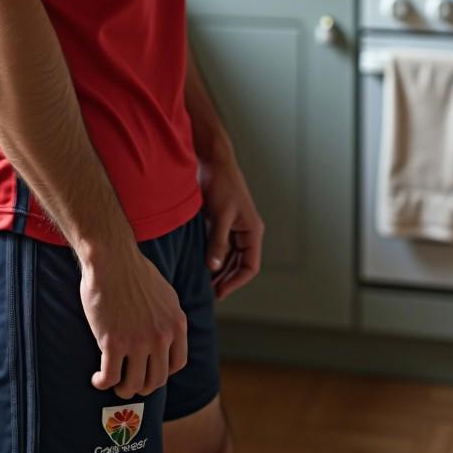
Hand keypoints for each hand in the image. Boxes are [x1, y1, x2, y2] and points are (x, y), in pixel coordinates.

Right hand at [79, 243, 188, 399]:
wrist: (111, 257)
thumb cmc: (133, 271)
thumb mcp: (165, 294)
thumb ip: (168, 319)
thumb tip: (166, 337)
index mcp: (176, 324)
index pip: (176, 365)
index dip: (161, 373)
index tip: (148, 370)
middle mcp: (161, 336)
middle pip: (156, 380)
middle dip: (141, 386)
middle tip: (128, 382)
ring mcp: (138, 341)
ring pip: (134, 384)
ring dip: (123, 389)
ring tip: (113, 383)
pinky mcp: (113, 343)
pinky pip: (110, 377)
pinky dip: (102, 383)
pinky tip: (97, 379)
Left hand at [198, 148, 263, 299]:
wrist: (212, 159)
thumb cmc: (220, 183)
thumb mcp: (219, 214)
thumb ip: (218, 241)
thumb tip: (214, 268)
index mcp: (252, 231)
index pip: (250, 266)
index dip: (236, 282)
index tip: (219, 292)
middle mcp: (246, 231)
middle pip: (240, 264)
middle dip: (226, 279)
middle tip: (208, 292)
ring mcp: (234, 227)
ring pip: (230, 257)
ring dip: (219, 270)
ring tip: (204, 282)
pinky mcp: (222, 221)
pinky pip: (221, 245)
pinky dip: (213, 256)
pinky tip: (200, 264)